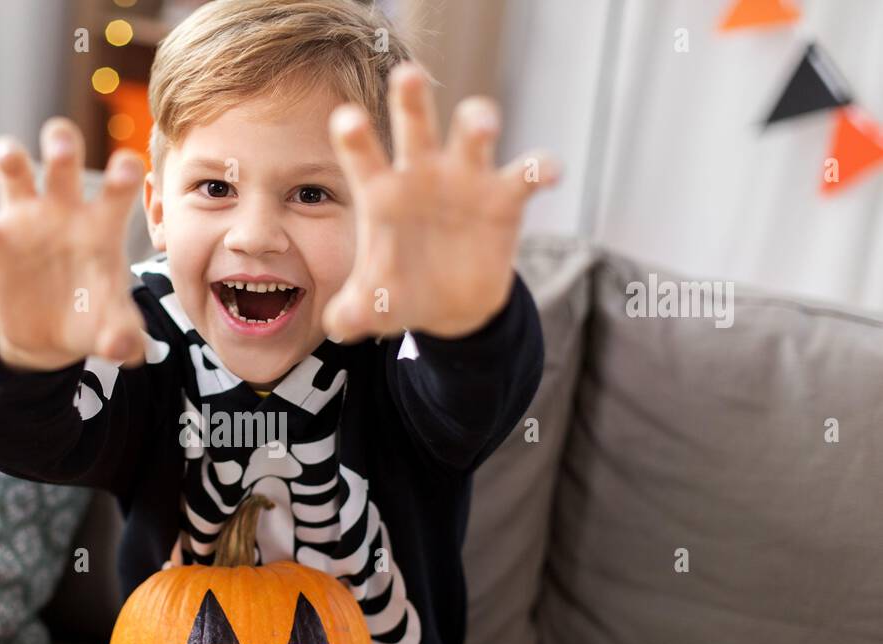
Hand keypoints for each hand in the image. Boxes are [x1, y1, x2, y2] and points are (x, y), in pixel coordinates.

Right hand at [0, 117, 149, 371]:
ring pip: (13, 170)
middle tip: (59, 142)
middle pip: (62, 159)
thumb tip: (126, 350)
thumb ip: (123, 335)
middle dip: (60, 142)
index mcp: (101, 224)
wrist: (49, 339)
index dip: (124, 172)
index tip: (127, 167)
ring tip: (6, 157)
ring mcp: (24, 219)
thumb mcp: (111, 330)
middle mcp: (63, 210)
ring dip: (7, 155)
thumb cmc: (90, 319)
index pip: (118, 186)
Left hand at [321, 62, 559, 343]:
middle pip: (415, 125)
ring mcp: (465, 180)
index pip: (363, 157)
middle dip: (412, 99)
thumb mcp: (374, 309)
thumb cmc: (400, 293)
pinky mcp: (504, 197)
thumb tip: (340, 324)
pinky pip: (526, 172)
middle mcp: (422, 174)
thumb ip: (352, 312)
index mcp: (382, 193)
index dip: (355, 138)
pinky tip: (547, 172)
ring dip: (478, 122)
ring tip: (481, 125)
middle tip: (408, 74)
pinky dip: (539, 167)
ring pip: (472, 135)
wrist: (449, 306)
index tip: (347, 119)